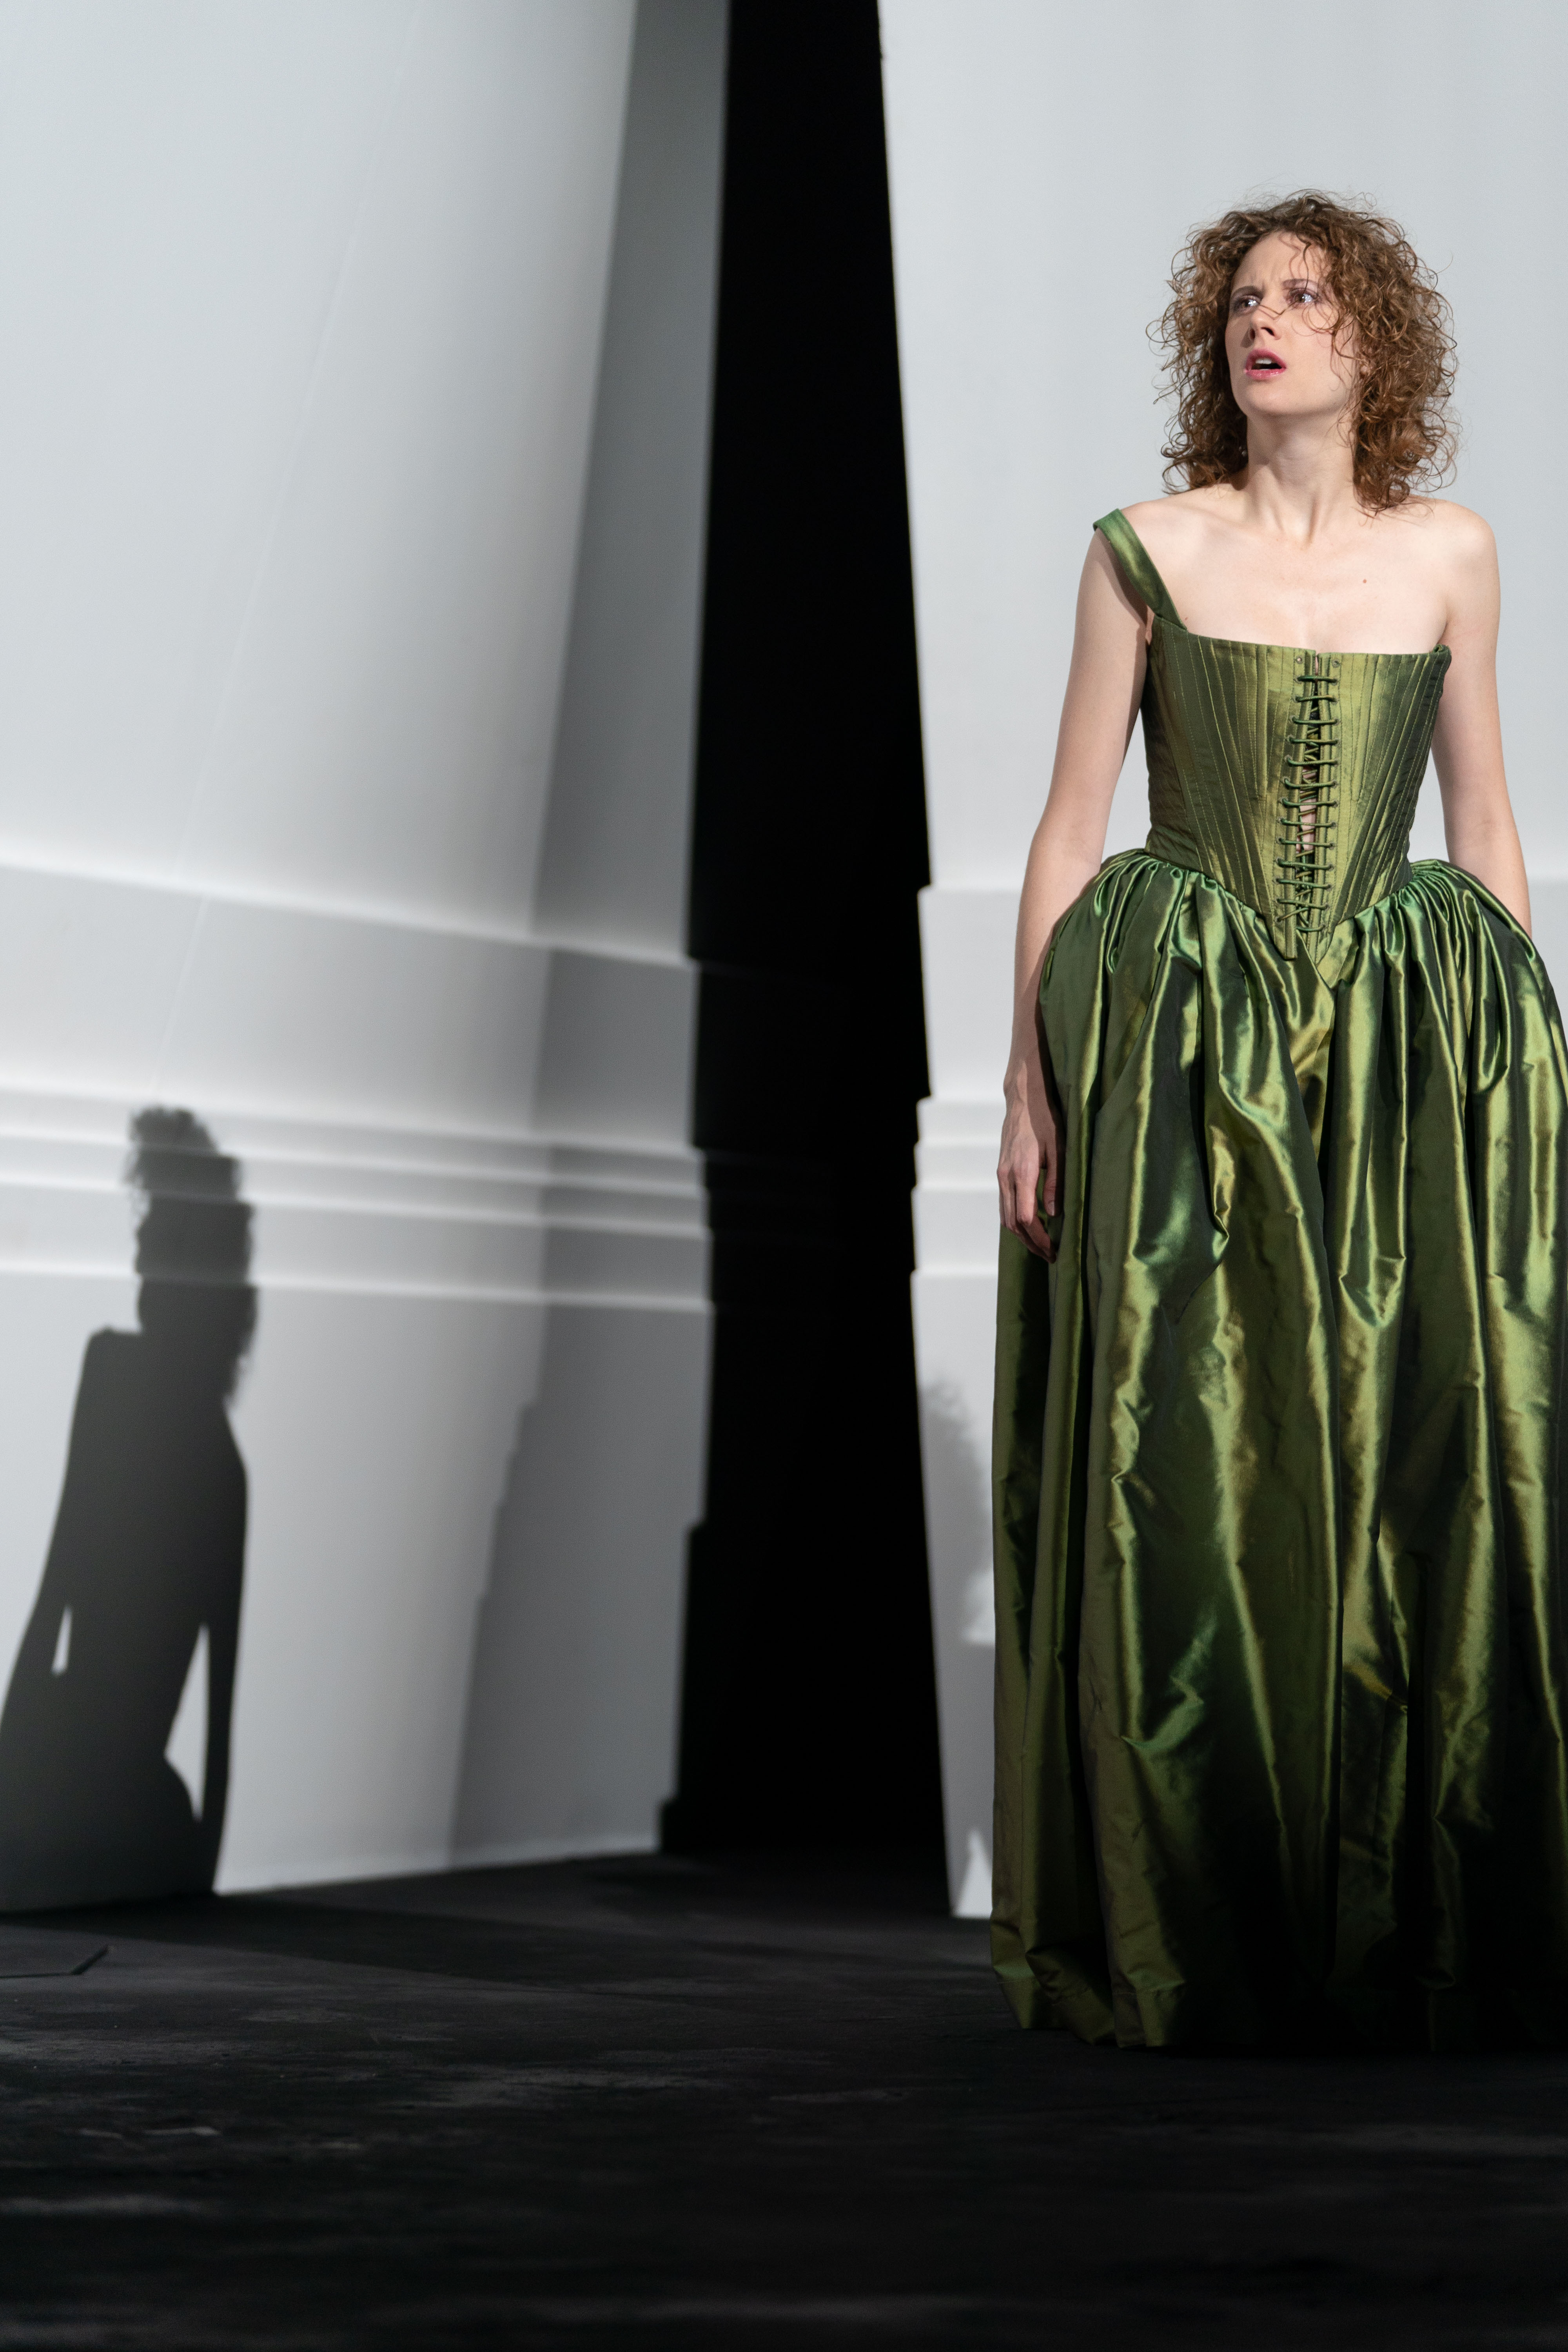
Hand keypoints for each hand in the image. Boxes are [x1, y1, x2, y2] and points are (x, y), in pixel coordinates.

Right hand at [998, 1056, 1061, 1261]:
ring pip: (1005, 1217)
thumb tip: (1053, 1213)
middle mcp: (1006, 1177)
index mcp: (1022, 1172)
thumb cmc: (1046, 1120)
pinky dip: (1015, 1221)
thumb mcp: (1059, 1149)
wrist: (1023, 1099)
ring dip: (1022, 1235)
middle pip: (1013, 1223)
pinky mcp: (1000, 1172)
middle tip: (1050, 1255)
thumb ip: (1055, 1182)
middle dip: (1031, 1243)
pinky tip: (1030, 1225)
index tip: (1054, 1249)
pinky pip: (1004, 1205)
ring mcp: (1000, 1175)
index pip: (1026, 1217)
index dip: (1039, 1238)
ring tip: (1041, 1245)